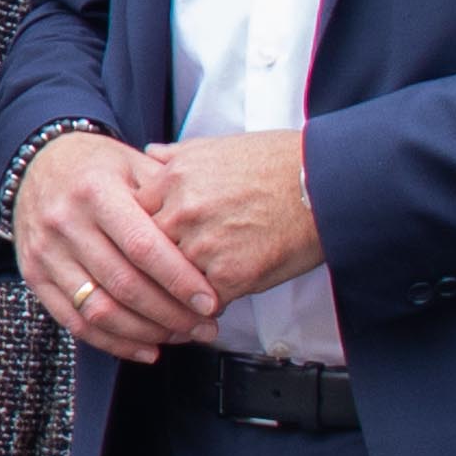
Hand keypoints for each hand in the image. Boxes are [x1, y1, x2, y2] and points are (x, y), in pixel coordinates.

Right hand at [15, 130, 215, 362]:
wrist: (36, 165)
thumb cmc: (95, 166)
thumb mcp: (132, 163)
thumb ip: (167, 197)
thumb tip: (209, 240)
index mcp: (95, 191)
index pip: (142, 246)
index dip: (178, 280)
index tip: (210, 302)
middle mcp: (65, 222)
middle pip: (124, 284)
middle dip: (171, 314)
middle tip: (205, 327)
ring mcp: (46, 252)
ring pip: (99, 309)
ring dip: (146, 332)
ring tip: (181, 336)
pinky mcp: (34, 275)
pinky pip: (74, 322)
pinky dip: (113, 343)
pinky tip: (146, 347)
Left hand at [145, 130, 323, 306]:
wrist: (325, 183)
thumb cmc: (277, 163)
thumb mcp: (217, 147)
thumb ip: (175, 157)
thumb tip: (148, 154)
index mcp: (172, 179)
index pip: (131, 219)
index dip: (137, 236)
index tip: (144, 247)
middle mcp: (181, 212)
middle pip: (144, 254)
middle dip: (151, 269)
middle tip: (154, 283)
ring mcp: (203, 245)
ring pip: (170, 282)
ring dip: (176, 293)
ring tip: (183, 299)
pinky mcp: (230, 275)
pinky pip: (202, 302)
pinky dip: (206, 307)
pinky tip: (214, 304)